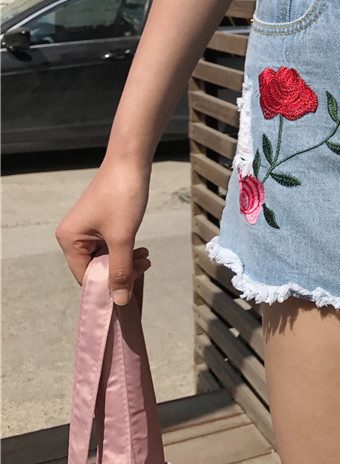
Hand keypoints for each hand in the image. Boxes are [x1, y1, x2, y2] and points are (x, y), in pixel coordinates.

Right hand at [55, 158, 151, 304]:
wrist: (131, 162)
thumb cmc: (122, 196)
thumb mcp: (123, 237)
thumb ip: (121, 270)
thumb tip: (120, 300)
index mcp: (69, 240)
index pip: (85, 277)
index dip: (107, 286)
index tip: (130, 287)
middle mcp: (72, 236)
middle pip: (95, 267)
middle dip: (120, 270)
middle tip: (144, 265)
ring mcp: (86, 228)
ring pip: (105, 256)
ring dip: (126, 260)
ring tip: (146, 257)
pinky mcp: (100, 221)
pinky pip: (110, 244)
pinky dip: (125, 249)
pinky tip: (141, 249)